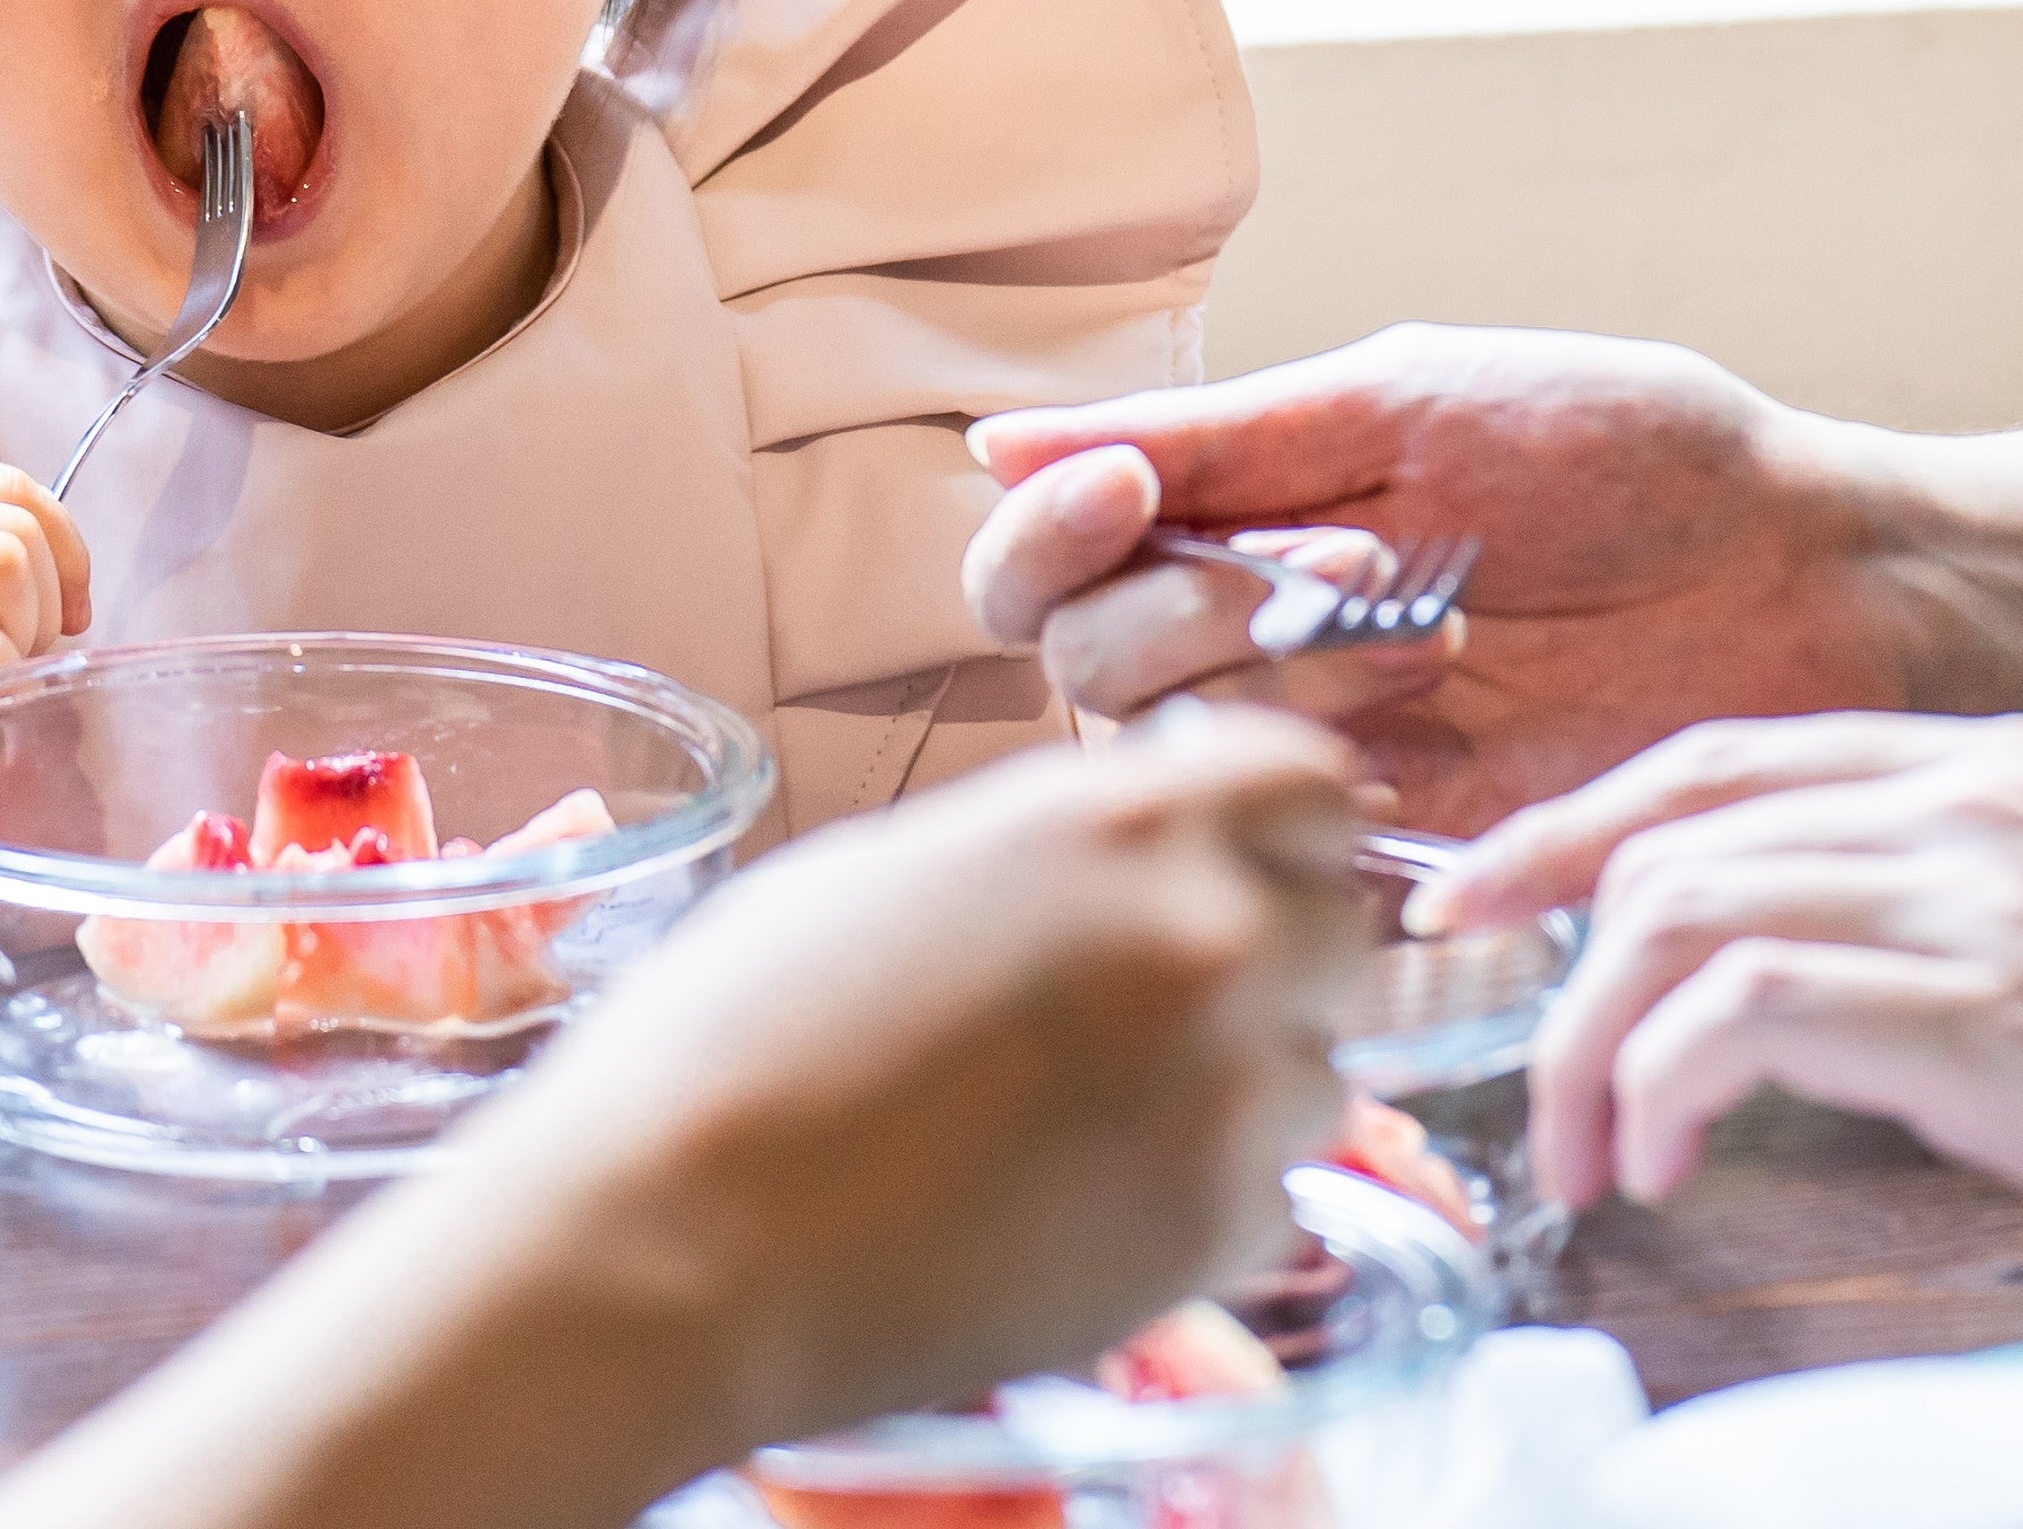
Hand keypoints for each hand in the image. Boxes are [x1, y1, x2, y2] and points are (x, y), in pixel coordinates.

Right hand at [482, 701, 1373, 1447]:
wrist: (682, 1234)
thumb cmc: (741, 1034)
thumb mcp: (906, 864)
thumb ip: (1060, 847)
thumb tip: (1133, 852)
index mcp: (1123, 821)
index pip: (1313, 785)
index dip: (1272, 829)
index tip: (1228, 867)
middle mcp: (1207, 939)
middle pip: (1340, 929)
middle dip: (1269, 958)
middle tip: (1156, 1009)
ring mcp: (1226, 1095)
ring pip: (1317, 1070)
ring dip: (1240, 1087)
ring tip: (1094, 1120)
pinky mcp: (1212, 1235)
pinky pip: (1273, 1196)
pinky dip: (1204, 1201)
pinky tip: (1079, 1200)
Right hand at [965, 324, 1909, 834]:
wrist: (1810, 582)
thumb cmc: (1634, 463)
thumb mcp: (1408, 406)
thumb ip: (1211, 440)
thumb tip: (998, 445)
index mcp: (1231, 524)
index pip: (1039, 563)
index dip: (1050, 536)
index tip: (1133, 492)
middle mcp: (1242, 651)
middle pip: (1077, 669)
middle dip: (1189, 609)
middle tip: (1356, 569)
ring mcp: (1314, 759)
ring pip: (1161, 766)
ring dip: (1272, 686)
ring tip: (1425, 641)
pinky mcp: (1392, 861)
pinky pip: (1273, 863)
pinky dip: (1318, 799)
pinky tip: (1424, 743)